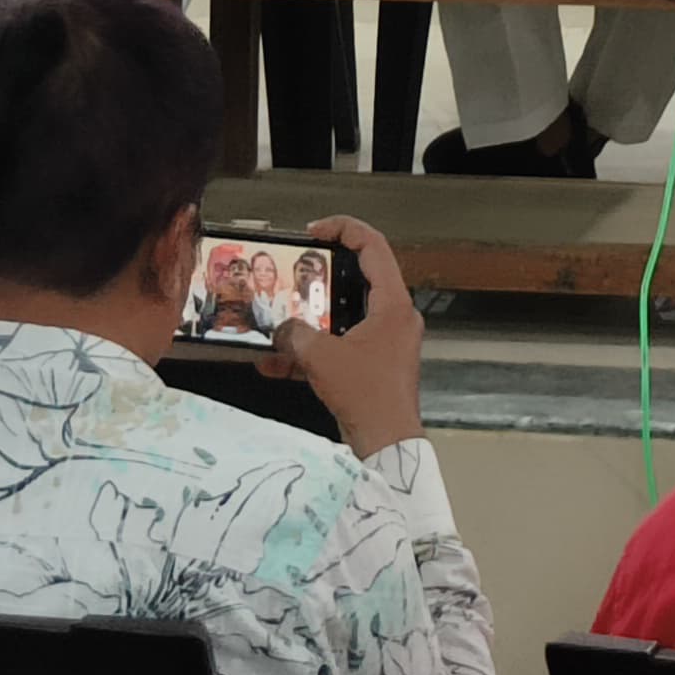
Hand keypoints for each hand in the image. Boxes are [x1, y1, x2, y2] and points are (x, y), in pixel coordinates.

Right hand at [268, 216, 424, 455]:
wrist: (386, 445)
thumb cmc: (365, 394)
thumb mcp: (322, 358)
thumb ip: (296, 335)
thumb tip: (280, 330)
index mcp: (393, 304)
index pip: (374, 246)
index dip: (345, 229)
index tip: (315, 231)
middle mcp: (396, 317)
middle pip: (361, 279)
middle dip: (323, 277)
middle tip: (297, 271)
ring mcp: (389, 342)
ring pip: (348, 316)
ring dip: (313, 320)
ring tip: (281, 319)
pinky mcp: (377, 366)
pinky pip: (344, 346)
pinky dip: (316, 351)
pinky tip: (278, 363)